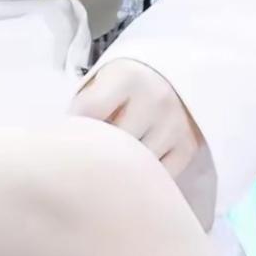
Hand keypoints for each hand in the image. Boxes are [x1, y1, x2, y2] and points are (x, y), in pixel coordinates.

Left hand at [68, 56, 215, 226]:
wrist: (173, 79)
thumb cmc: (125, 85)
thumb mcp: (104, 79)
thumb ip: (86, 104)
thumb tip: (66, 141)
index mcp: (128, 77)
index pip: (89, 112)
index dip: (75, 127)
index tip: (70, 135)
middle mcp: (156, 98)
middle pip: (114, 142)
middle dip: (97, 152)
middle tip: (88, 158)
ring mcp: (174, 124)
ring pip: (137, 164)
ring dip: (120, 168)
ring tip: (111, 164)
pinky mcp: (188, 147)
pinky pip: (159, 177)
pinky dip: (144, 178)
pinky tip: (134, 171)